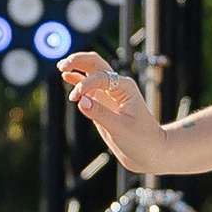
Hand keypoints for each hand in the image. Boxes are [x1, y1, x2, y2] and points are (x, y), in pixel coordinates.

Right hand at [57, 51, 164, 171]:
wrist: (150, 151)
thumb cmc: (141, 139)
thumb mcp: (120, 128)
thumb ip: (100, 113)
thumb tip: (80, 101)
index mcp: (125, 87)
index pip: (100, 77)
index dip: (85, 85)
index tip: (75, 98)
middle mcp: (117, 86)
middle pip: (96, 63)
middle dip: (79, 60)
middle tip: (63, 65)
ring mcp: (109, 93)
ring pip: (91, 71)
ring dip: (77, 66)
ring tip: (62, 67)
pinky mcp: (102, 102)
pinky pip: (89, 86)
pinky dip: (77, 80)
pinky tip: (66, 76)